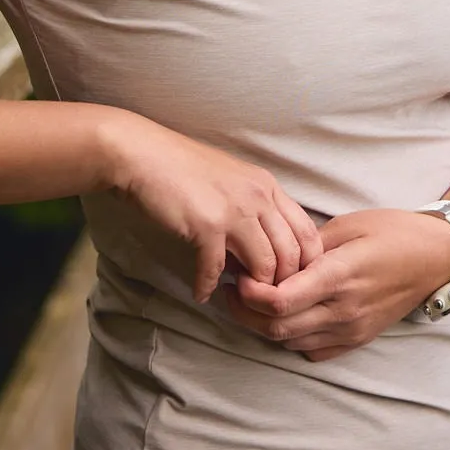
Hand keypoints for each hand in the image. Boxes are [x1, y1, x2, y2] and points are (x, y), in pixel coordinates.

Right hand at [103, 113, 323, 301]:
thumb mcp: (232, 181)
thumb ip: (252, 212)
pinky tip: (201, 293)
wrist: (142, 153)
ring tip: (237, 294)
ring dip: (251, 288)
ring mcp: (235, 212)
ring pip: (264, 266)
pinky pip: (216, 270)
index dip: (304, 263)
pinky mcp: (207, 227)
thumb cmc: (182, 168)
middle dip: (281, 282)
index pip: (307, 233)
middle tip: (263, 295)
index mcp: (268, 186)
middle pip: (291, 254)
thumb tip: (254, 254)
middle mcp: (259, 198)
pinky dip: (208, 286)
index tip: (287, 280)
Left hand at [223, 208, 449, 360]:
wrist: (437, 258)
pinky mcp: (357, 339)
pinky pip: (311, 350)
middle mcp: (344, 309)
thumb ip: (309, 245)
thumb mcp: (349, 225)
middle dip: (245, 312)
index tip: (239, 276)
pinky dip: (290, 338)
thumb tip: (273, 259)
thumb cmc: (393, 232)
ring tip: (251, 302)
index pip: (281, 300)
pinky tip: (286, 316)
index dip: (249, 294)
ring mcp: (351, 329)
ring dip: (264, 325)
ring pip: (290, 341)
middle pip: (277, 327)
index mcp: (340, 276)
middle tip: (233, 289)